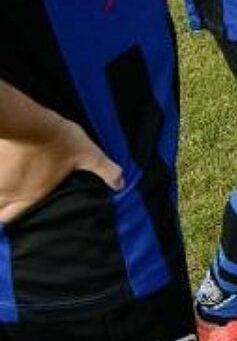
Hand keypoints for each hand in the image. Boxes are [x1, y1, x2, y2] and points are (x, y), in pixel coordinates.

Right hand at [0, 119, 124, 223]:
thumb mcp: (88, 154)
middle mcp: (8, 193)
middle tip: (9, 200)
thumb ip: (105, 171)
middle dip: (1, 209)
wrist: (28, 121)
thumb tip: (121, 185)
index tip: (17, 213)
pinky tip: (0, 167)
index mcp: (30, 197)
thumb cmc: (58, 139)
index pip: (12, 220)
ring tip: (6, 184)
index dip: (13, 218)